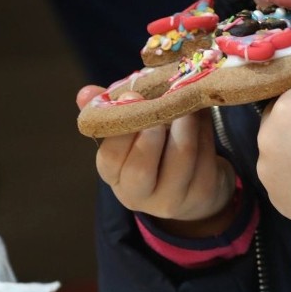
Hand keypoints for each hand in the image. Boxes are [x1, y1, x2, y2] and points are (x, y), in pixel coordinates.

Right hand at [76, 86, 235, 236]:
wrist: (194, 188)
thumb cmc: (156, 151)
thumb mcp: (131, 135)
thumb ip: (112, 113)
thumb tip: (85, 93)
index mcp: (115, 177)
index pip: (109, 159)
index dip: (120, 129)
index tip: (131, 96)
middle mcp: (139, 195)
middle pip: (140, 168)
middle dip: (151, 132)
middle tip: (162, 102)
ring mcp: (172, 198)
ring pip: (181, 158)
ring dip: (186, 124)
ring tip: (189, 100)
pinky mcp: (202, 192)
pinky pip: (205, 156)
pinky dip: (205, 130)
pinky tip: (202, 113)